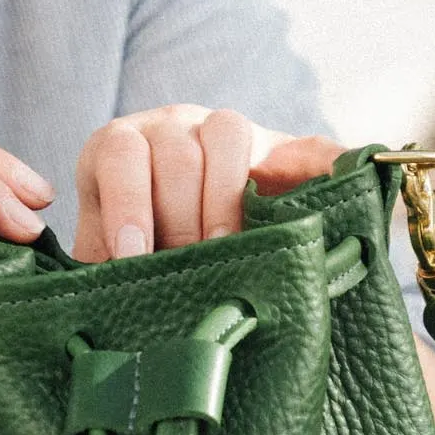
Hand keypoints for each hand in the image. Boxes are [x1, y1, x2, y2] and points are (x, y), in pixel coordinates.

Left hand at [73, 109, 333, 261]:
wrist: (190, 227)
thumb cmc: (140, 249)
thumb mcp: (107, 251)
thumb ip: (99, 266)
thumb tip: (92, 307)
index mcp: (123, 147)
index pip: (120, 154)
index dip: (125, 203)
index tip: (133, 253)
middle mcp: (173, 127)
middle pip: (176, 150)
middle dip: (180, 215)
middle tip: (188, 263)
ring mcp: (230, 132)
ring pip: (228, 132)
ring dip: (225, 194)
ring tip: (229, 247)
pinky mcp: (285, 149)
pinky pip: (310, 146)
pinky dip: (327, 161)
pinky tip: (342, 182)